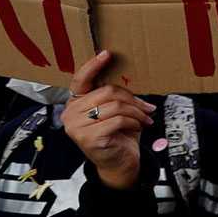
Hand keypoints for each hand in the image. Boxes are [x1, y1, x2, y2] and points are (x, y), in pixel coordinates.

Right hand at [62, 50, 152, 190]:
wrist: (118, 163)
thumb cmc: (117, 135)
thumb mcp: (113, 111)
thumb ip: (112, 96)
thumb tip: (130, 77)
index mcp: (75, 103)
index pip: (80, 80)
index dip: (93, 66)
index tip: (107, 53)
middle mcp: (70, 113)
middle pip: (107, 91)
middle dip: (132, 98)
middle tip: (147, 107)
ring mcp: (76, 127)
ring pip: (115, 106)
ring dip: (136, 112)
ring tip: (145, 119)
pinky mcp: (88, 138)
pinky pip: (118, 120)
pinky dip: (133, 122)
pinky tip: (138, 128)